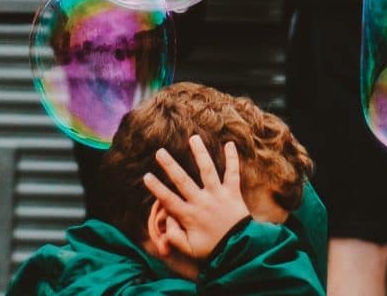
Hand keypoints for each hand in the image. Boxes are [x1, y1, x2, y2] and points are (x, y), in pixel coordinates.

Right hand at [143, 135, 251, 260]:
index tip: (147, 176)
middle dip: (170, 165)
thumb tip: (168, 220)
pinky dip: (232, 159)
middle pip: (183, 180)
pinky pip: (233, 173)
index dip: (156, 188)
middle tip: (160, 152)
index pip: (168, 199)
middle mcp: (202, 201)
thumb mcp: (189, 249)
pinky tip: (229, 144)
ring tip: (193, 138)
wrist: (239, 249)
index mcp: (189, 215)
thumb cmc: (213, 248)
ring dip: (200, 153)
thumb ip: (175, 236)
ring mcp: (218, 195)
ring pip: (207, 170)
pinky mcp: (233, 193)